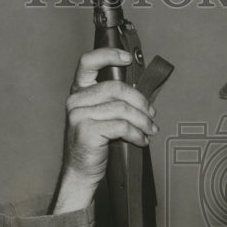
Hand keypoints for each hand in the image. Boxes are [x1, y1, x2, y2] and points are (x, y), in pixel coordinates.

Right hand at [53, 48, 157, 212]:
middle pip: (115, 87)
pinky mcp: (87, 131)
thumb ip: (113, 101)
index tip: (127, 58)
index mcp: (79, 92)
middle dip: (140, 100)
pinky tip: (141, 140)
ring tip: (150, 129)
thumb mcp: (101, 117)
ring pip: (121, 108)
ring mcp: (79, 115)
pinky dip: (136, 134)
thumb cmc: (95, 145)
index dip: (109, 55)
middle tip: (151, 114)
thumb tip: (142, 92)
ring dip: (142, 120)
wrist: (81, 172)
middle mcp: (75, 100)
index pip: (88, 62)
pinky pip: (121, 126)